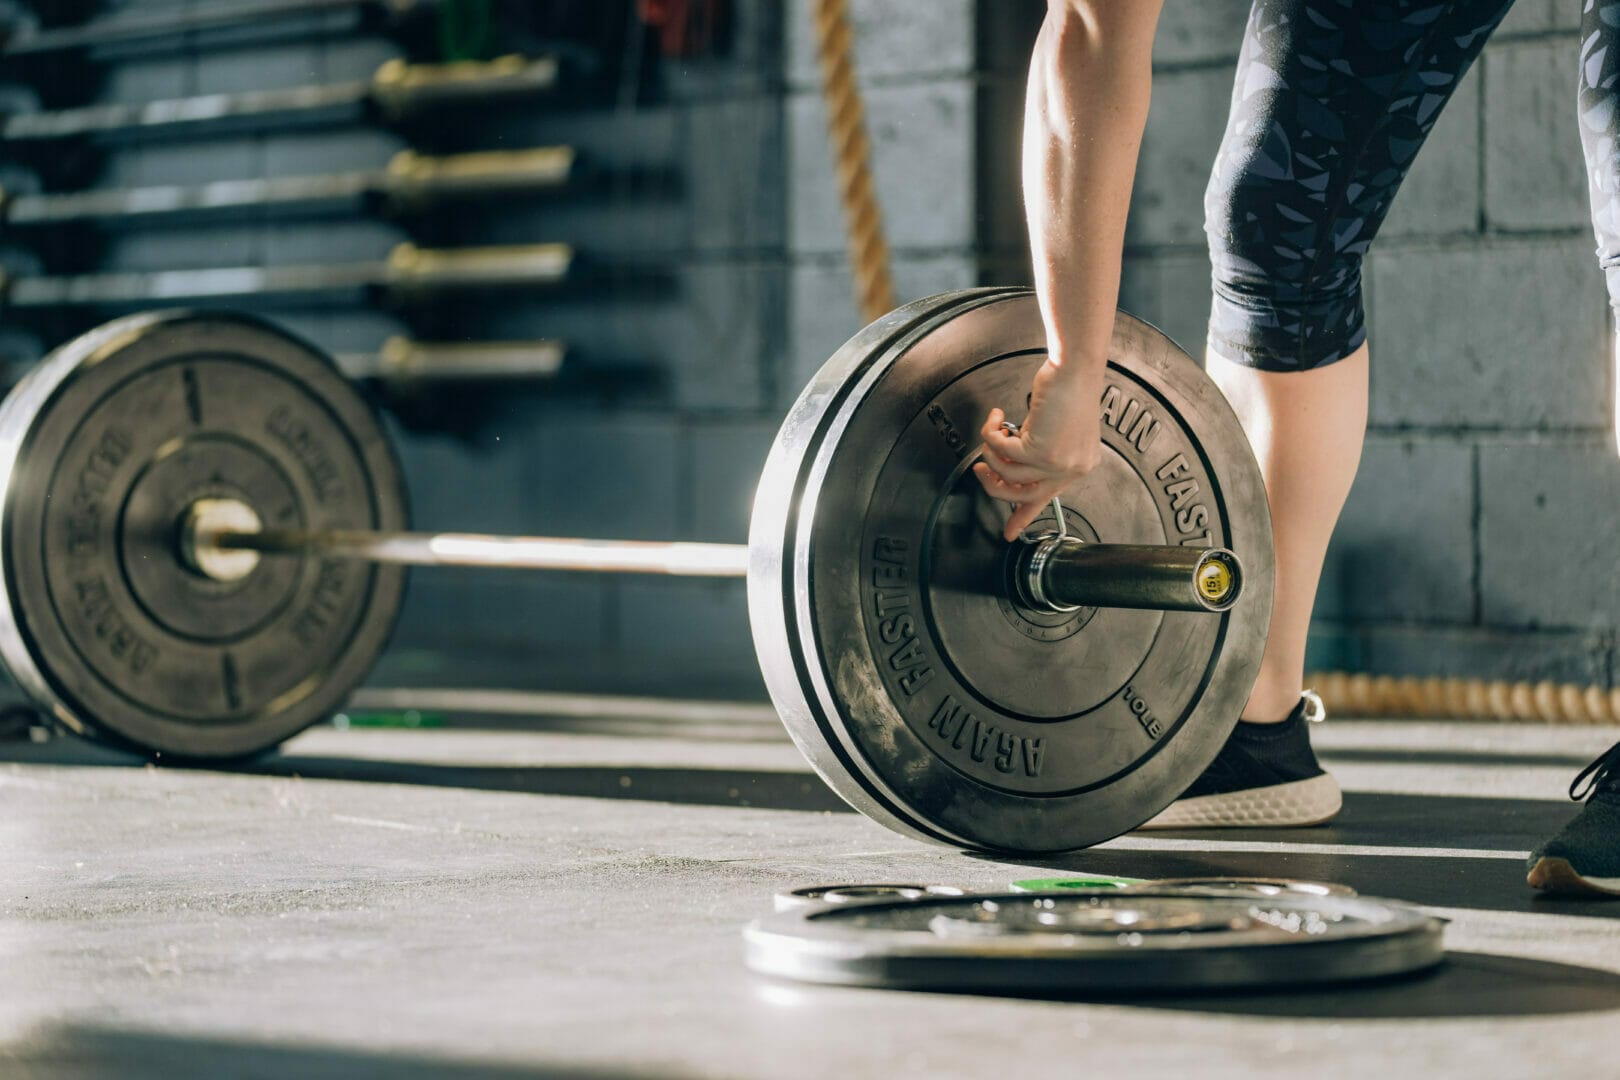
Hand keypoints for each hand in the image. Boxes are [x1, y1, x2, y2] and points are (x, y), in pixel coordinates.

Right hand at [972, 361, 1103, 541]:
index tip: (1010, 531)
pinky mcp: (1040, 451)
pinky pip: (1000, 451)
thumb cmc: (1070, 387)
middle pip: (1021, 495)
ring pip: (1006, 474)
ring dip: (990, 453)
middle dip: (993, 485)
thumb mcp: (1058, 426)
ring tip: (991, 432)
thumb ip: (1042, 448)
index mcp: (1078, 465)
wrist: (1075, 368)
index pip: (1047, 498)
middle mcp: (1070, 468)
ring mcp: (1056, 463)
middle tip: (981, 470)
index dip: (1023, 516)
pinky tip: (996, 419)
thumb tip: (1015, 457)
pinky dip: (990, 433)